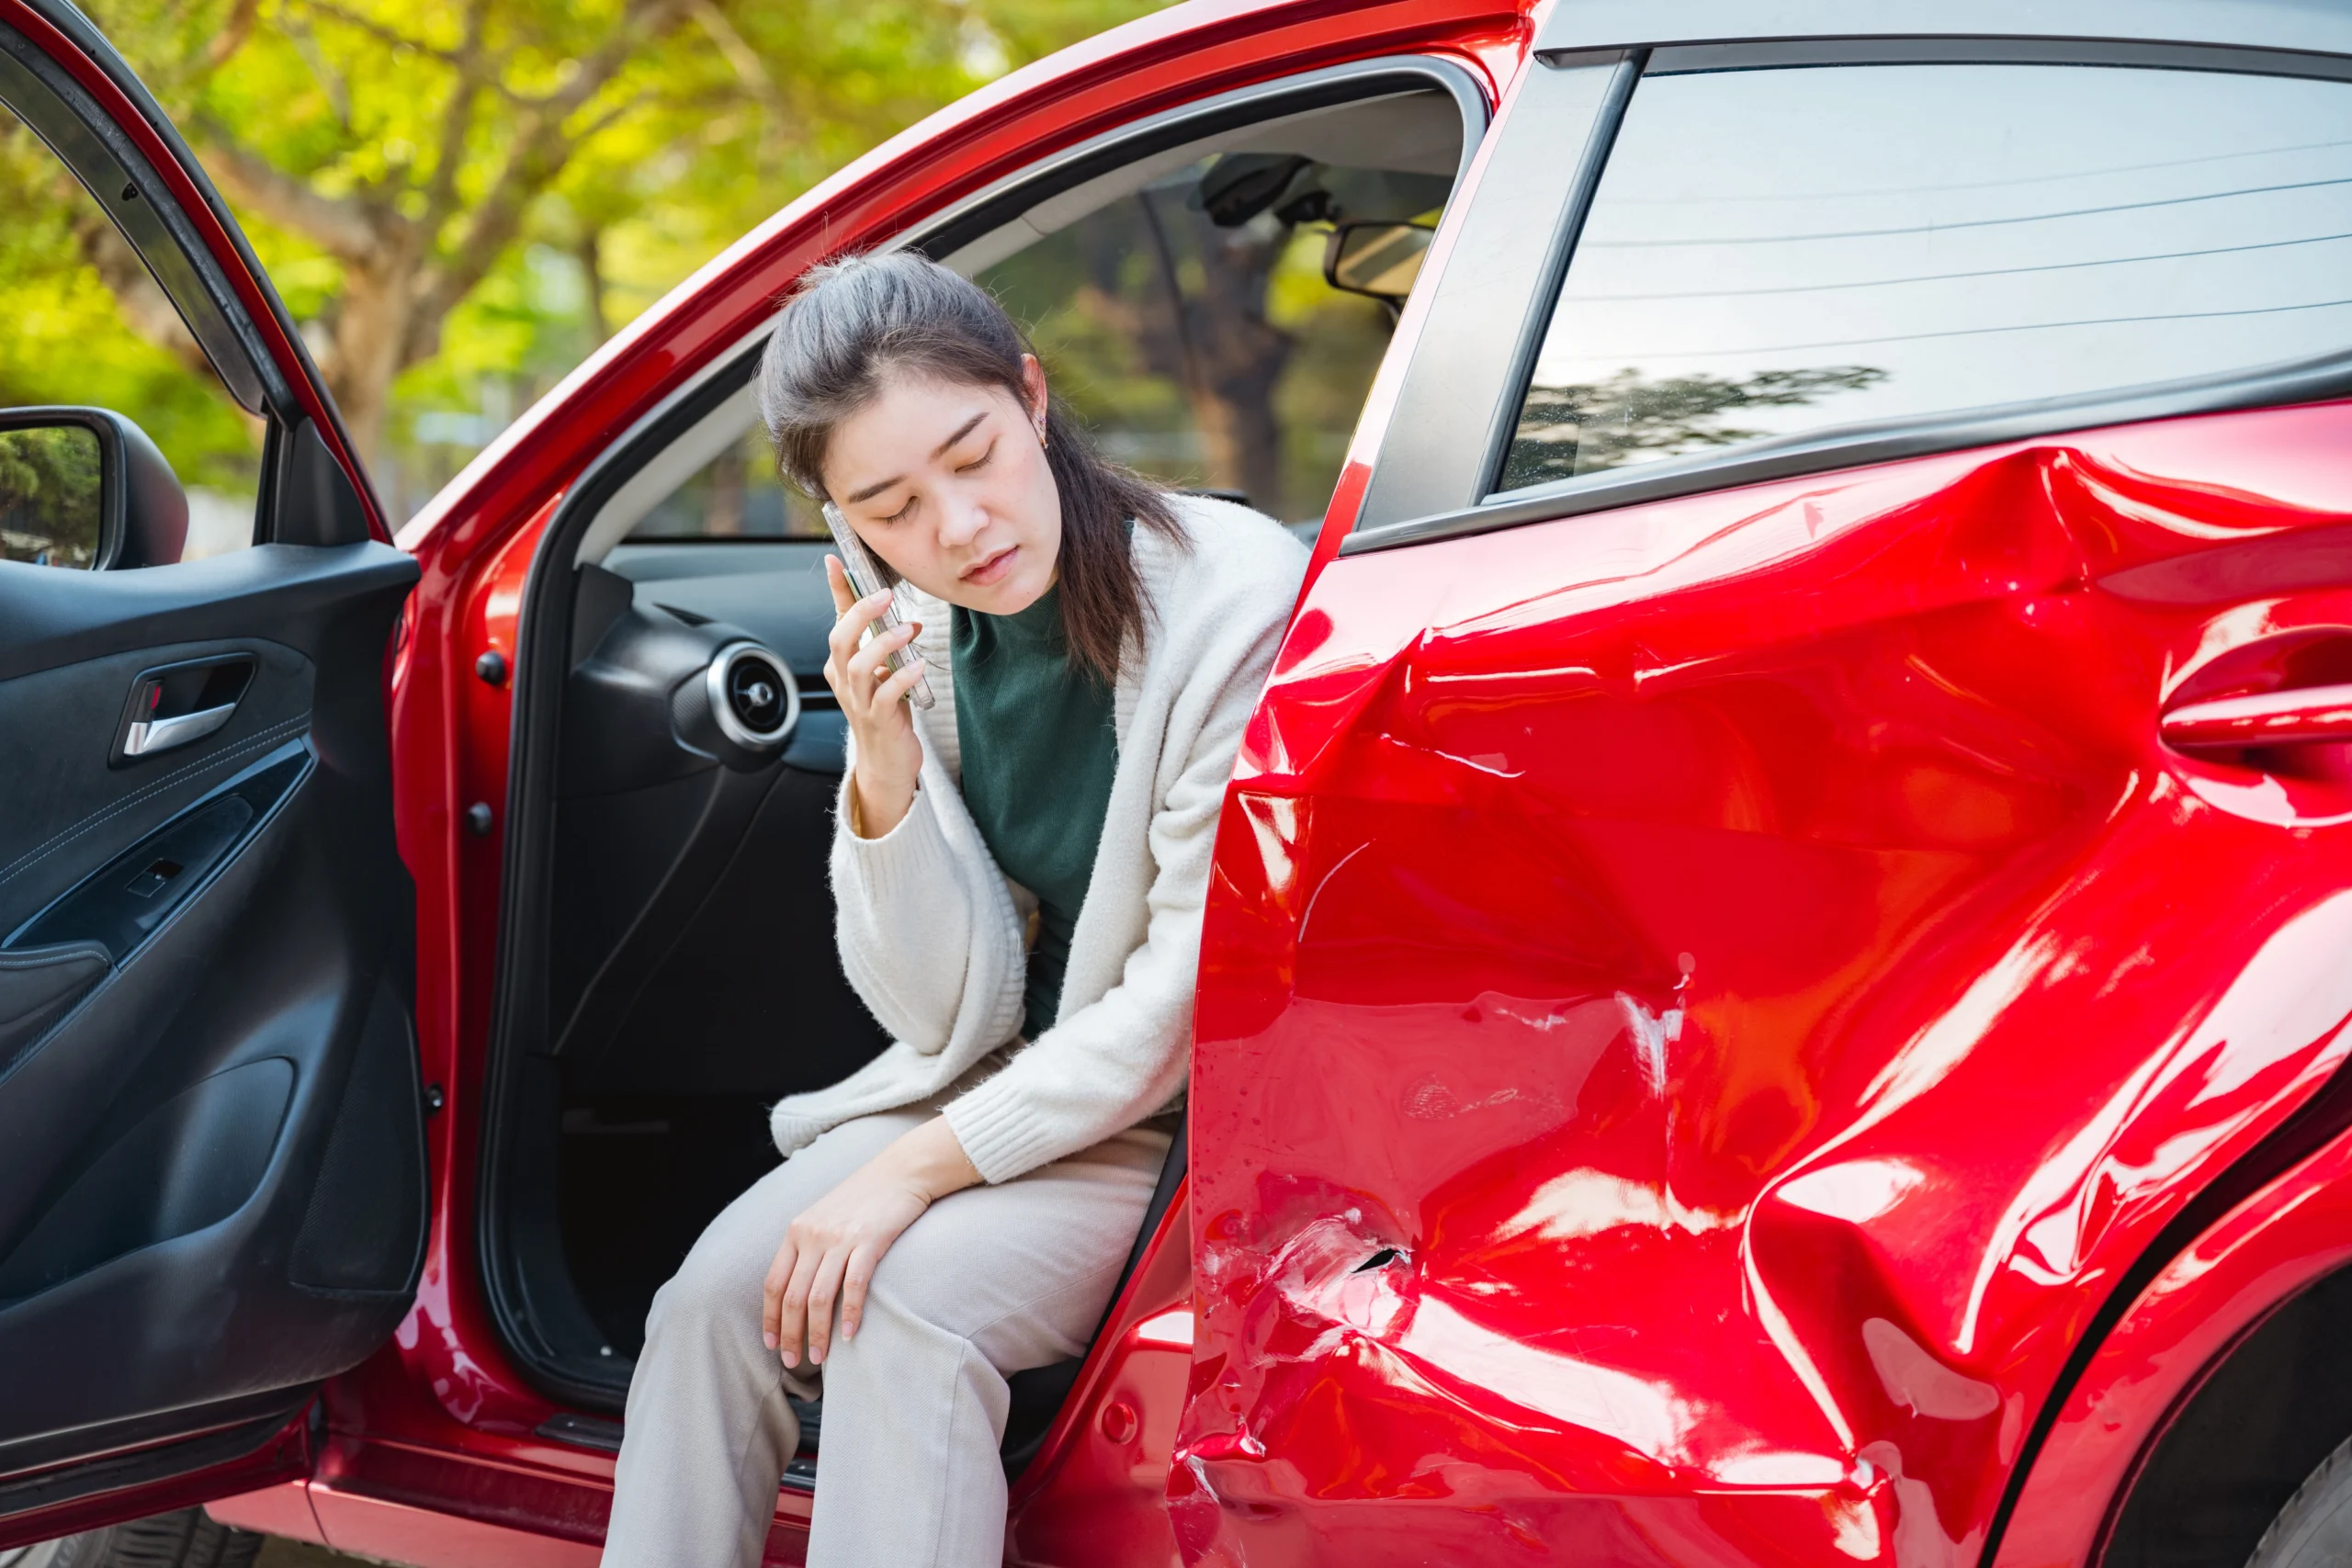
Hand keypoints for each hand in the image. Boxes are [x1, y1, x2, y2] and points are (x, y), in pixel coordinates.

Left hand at [762, 1117, 981, 1367]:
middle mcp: (812, 1236)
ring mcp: (840, 1239)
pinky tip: (849, 1335)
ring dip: (816, 1333)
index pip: (773, 1284)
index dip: (770, 1318)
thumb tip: (799, 1289)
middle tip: (794, 1362)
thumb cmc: (864, 1199)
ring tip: (819, 1357)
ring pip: (818, 1297)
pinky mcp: (869, 1241)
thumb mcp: (825, 1218)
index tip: (772, 1344)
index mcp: (796, 1232)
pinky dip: (848, 1315)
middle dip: (790, 1335)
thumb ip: (808, 1247)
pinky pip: (853, 1286)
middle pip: (792, 1297)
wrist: (900, 1171)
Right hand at [823, 553, 924, 837]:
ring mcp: (859, 701)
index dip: (836, 591)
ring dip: (884, 643)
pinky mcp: (878, 720)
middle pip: (840, 639)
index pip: (837, 620)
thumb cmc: (887, 714)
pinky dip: (902, 677)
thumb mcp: (884, 674)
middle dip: (861, 613)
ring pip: (859, 665)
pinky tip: (918, 666)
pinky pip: (886, 694)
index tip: (836, 560)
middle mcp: (844, 681)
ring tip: (909, 630)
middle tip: (885, 595)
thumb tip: (909, 621)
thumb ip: (890, 649)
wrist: (887, 763)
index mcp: (842, 665)